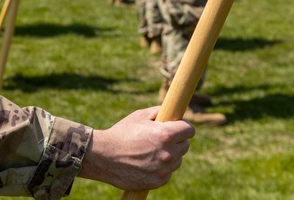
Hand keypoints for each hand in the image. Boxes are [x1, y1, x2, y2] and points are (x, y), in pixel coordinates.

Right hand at [78, 106, 194, 190]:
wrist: (103, 157)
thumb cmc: (121, 133)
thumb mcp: (139, 116)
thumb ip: (159, 112)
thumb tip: (173, 112)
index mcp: (165, 134)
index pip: (189, 130)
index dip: (184, 127)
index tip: (179, 127)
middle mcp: (167, 153)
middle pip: (185, 145)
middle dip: (177, 140)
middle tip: (162, 139)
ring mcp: (163, 169)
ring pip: (177, 160)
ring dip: (170, 155)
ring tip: (150, 151)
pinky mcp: (158, 181)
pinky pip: (168, 173)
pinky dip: (162, 168)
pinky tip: (147, 162)